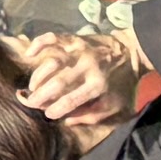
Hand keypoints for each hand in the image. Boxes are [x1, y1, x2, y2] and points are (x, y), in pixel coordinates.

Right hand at [18, 32, 137, 133]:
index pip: (71, 101)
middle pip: (58, 83)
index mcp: (98, 86)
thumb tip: (67, 121)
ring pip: (52, 62)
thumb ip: (92, 115)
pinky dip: (38, 43)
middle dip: (41, 95)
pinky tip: (29, 54)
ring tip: (32, 86)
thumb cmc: (121, 82)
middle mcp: (87, 68)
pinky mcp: (74, 39)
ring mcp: (79, 51)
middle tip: (30, 103)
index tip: (48, 114)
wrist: (131, 51)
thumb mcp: (115, 105)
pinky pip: (52, 38)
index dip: (56, 109)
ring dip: (38, 76)